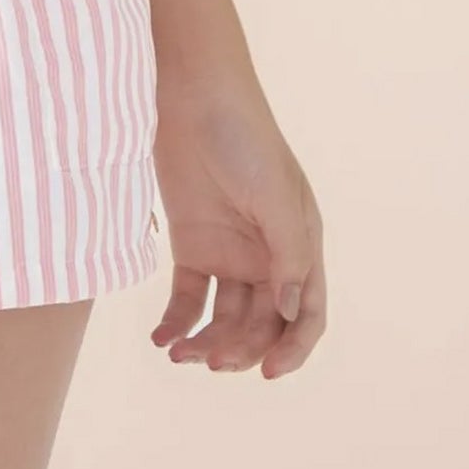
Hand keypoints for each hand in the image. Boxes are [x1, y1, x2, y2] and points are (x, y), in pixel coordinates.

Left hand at [148, 80, 325, 378]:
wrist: (193, 96)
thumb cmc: (245, 138)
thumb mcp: (274, 196)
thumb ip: (287, 256)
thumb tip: (290, 313)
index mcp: (299, 246)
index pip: (305, 314)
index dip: (292, 349)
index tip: (268, 372)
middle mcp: (267, 257)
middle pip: (260, 324)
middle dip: (241, 349)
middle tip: (212, 359)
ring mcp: (228, 253)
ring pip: (224, 318)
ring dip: (207, 343)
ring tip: (181, 354)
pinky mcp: (191, 245)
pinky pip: (188, 298)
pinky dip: (177, 323)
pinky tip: (163, 340)